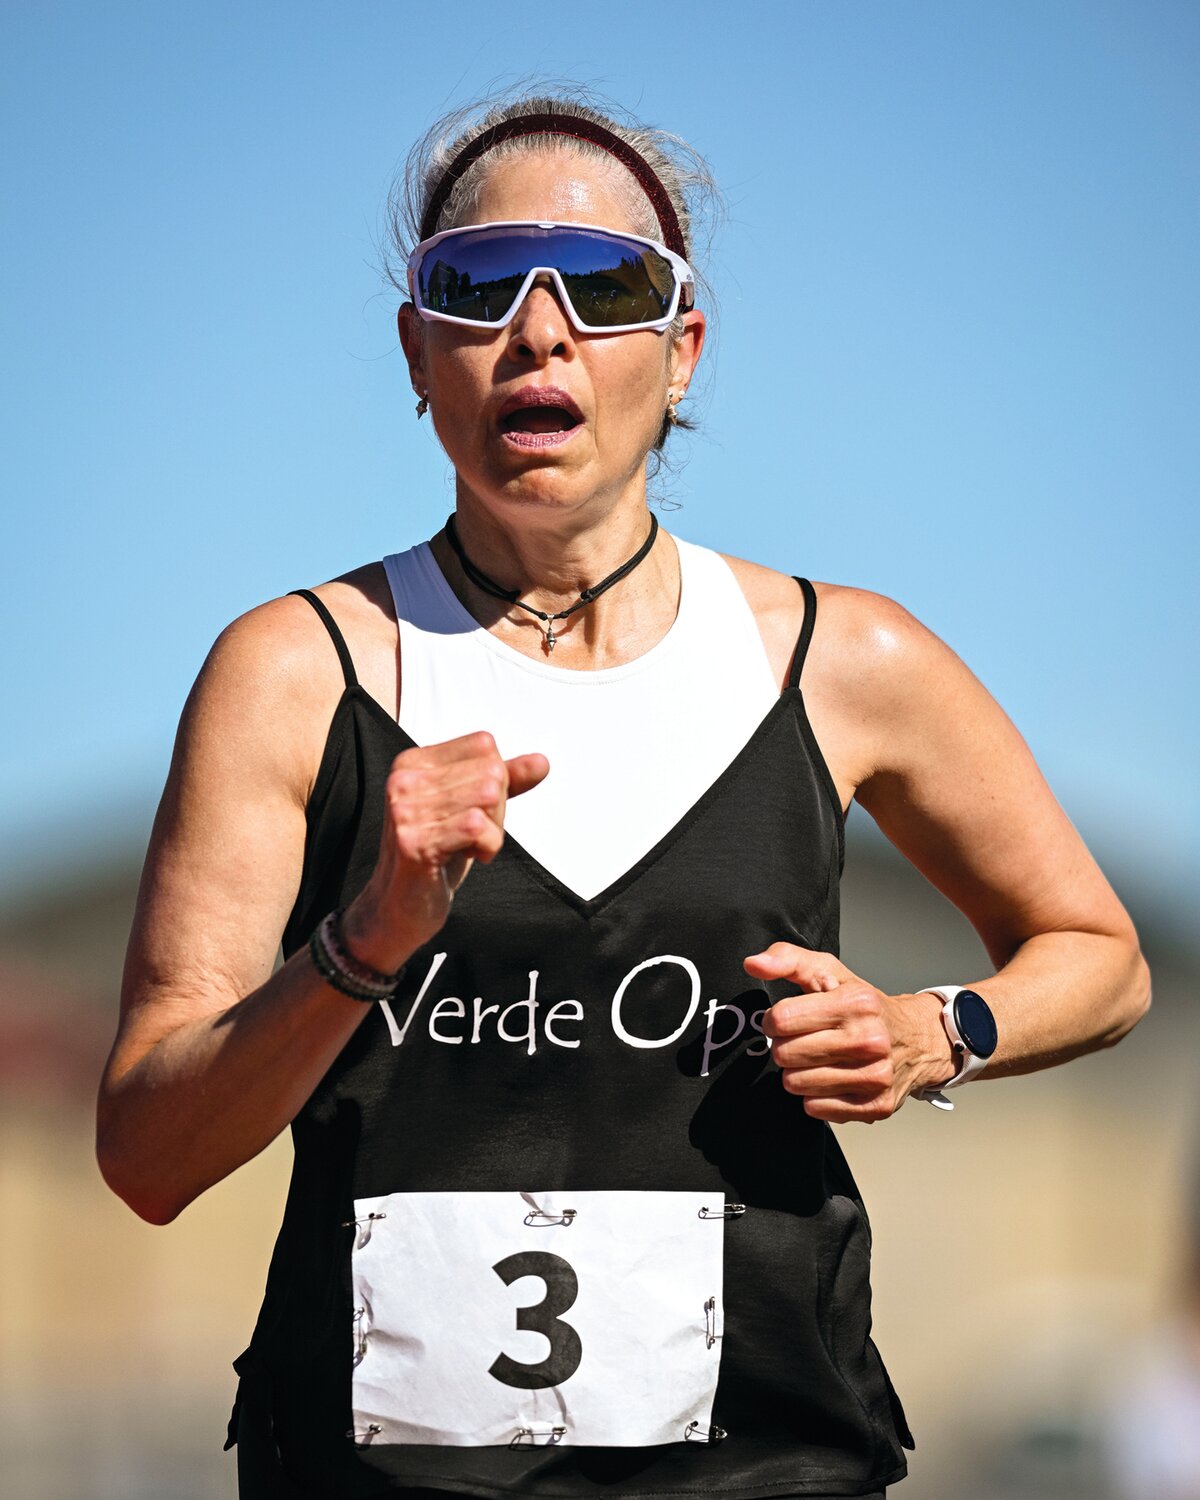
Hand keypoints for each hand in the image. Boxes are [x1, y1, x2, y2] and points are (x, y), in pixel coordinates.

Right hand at [344, 732, 548, 970]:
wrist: (399, 908)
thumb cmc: (435, 856)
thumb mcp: (472, 809)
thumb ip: (506, 781)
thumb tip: (541, 762)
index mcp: (414, 762)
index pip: (484, 746)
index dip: (497, 780)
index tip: (473, 809)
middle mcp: (404, 780)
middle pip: (491, 772)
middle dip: (497, 810)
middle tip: (472, 835)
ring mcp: (405, 810)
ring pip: (488, 796)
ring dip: (493, 830)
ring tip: (468, 845)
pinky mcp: (413, 841)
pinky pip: (477, 826)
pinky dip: (488, 845)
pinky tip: (470, 856)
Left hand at [743, 943, 952, 1122]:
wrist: (917, 1039)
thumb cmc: (864, 1006)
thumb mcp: (829, 972)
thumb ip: (787, 960)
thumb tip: (753, 963)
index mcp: (856, 1003)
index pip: (781, 1020)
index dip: (773, 1020)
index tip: (784, 1020)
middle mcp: (870, 1040)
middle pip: (784, 1054)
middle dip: (785, 1046)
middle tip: (803, 1040)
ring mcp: (875, 1076)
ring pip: (795, 1084)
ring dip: (798, 1072)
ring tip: (817, 1059)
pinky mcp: (875, 1106)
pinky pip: (814, 1108)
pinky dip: (815, 1095)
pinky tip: (831, 1078)